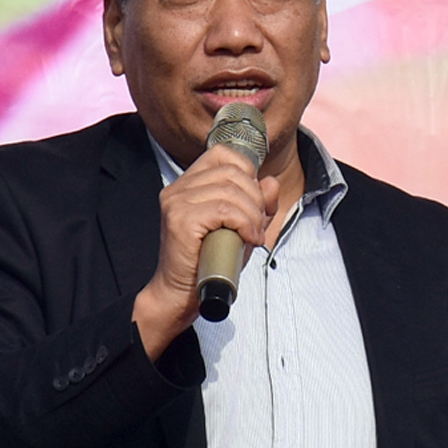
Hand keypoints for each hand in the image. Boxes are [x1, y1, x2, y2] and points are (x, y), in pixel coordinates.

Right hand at [133, 144, 280, 358]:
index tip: (254, 199)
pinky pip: (225, 210)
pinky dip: (244, 224)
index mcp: (188, 183)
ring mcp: (177, 202)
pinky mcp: (181, 219)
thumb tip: (271, 182)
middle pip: (232, 172)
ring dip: (252, 214)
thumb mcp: (241, 227)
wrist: (181, 293)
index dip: (247, 171)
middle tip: (257, 224)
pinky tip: (247, 239)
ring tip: (252, 235)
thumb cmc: (209, 261)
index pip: (222, 154)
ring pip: (231, 191)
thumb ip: (258, 204)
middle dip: (255, 198)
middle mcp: (178, 188)